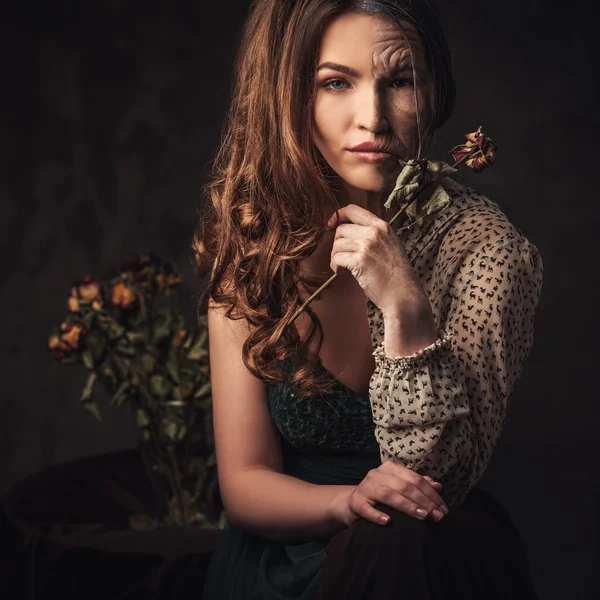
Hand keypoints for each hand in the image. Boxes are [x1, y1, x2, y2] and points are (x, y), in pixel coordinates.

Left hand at [327, 204, 421, 313]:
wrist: (403, 294)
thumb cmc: (396, 274)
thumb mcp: (391, 245)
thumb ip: (374, 235)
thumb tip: (349, 230)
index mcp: (382, 226)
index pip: (353, 210)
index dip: (338, 215)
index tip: (330, 224)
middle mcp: (375, 233)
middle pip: (341, 229)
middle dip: (337, 244)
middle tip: (341, 256)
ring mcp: (368, 246)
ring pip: (337, 244)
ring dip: (335, 257)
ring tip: (342, 267)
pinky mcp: (360, 261)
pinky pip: (337, 258)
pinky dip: (335, 266)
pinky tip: (342, 272)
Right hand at [332, 461, 448, 527]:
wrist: (354, 502)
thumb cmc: (382, 495)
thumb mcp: (399, 487)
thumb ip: (418, 485)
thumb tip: (438, 486)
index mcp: (390, 468)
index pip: (415, 479)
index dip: (431, 494)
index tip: (443, 510)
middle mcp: (377, 474)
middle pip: (404, 486)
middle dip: (424, 502)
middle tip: (437, 517)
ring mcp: (365, 487)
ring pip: (389, 495)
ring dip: (407, 506)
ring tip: (422, 517)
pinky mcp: (356, 502)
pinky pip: (367, 508)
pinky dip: (377, 515)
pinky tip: (388, 522)